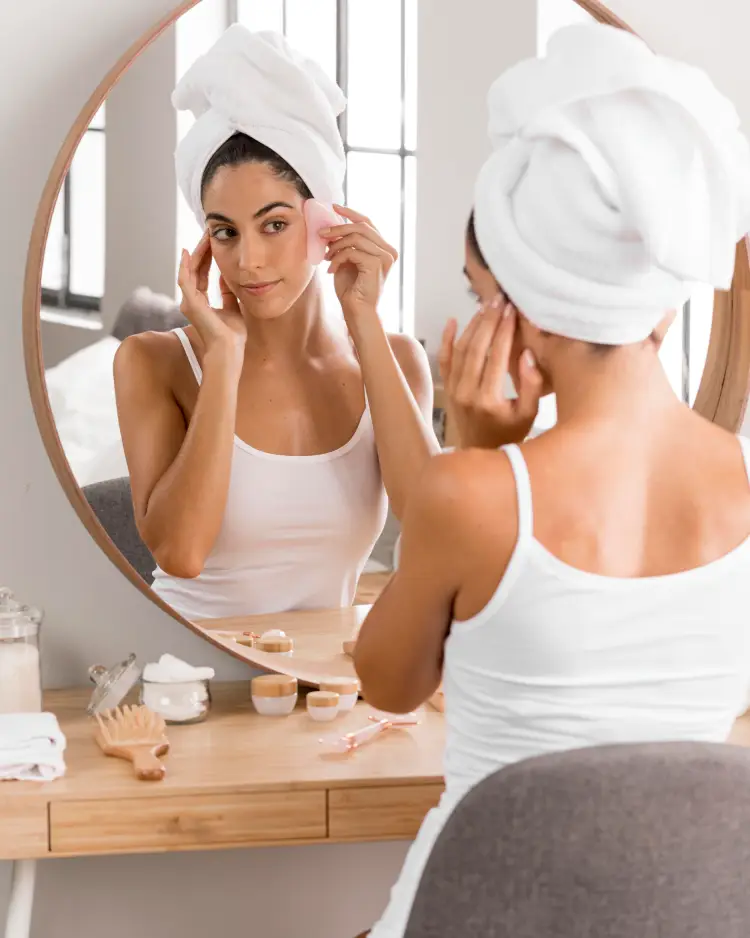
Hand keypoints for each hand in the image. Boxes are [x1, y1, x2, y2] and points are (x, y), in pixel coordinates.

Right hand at [177, 232, 246, 354]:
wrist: (229, 350)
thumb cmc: (232, 336)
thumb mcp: (233, 308)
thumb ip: (227, 293)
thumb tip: (227, 277)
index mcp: (201, 302)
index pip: (202, 274)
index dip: (207, 258)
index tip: (214, 243)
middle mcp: (191, 301)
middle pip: (194, 269)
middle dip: (202, 251)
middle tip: (208, 233)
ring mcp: (189, 302)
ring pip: (189, 270)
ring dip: (196, 253)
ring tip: (204, 237)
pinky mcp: (190, 303)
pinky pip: (184, 279)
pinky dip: (185, 265)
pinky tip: (187, 252)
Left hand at [322, 205, 396, 324]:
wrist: (357, 311)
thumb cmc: (352, 289)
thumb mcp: (347, 260)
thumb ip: (345, 243)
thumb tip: (332, 226)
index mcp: (384, 248)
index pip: (368, 223)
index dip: (350, 213)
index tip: (333, 207)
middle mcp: (389, 251)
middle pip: (362, 227)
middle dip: (338, 228)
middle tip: (321, 234)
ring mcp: (385, 258)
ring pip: (356, 237)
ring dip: (336, 245)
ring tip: (327, 257)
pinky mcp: (376, 265)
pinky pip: (352, 251)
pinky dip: (338, 257)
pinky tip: (331, 269)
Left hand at [439, 297, 542, 449]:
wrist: (481, 452)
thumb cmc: (511, 433)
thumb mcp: (529, 414)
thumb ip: (531, 385)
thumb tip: (526, 354)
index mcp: (488, 399)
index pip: (496, 356)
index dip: (504, 330)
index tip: (512, 310)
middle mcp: (467, 392)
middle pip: (476, 348)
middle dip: (488, 320)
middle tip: (499, 299)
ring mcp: (454, 390)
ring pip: (460, 350)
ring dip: (473, 325)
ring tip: (486, 306)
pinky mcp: (448, 389)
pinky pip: (444, 360)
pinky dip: (447, 339)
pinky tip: (452, 320)